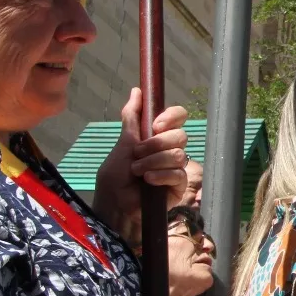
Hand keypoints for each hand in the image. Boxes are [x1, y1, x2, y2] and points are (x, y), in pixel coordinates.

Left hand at [94, 89, 188, 236]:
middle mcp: (169, 150)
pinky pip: (178, 174)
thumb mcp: (122, 144)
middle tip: (138, 154)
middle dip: (156, 144)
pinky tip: (148, 181)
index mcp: (158, 137)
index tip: (156, 125)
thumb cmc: (114, 177)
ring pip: (178, 154)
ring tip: (138, 171)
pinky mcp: (178, 187)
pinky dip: (161, 176)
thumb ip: (132, 117)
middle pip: (181, 135)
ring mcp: (175, 169)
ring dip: (154, 161)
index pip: (178, 117)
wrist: (114, 205)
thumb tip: (137, 90)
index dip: (172, 116)